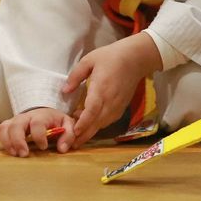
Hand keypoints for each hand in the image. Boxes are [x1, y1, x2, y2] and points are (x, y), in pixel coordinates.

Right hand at [0, 107, 73, 156]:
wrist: (45, 114)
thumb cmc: (56, 122)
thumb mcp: (67, 125)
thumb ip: (68, 135)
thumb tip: (62, 148)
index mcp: (41, 116)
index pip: (37, 123)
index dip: (39, 136)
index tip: (44, 147)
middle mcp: (25, 118)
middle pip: (16, 125)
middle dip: (18, 140)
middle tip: (24, 154)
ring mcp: (13, 122)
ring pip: (4, 128)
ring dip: (7, 142)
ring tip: (14, 154)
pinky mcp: (6, 128)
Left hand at [62, 34, 163, 148]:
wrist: (135, 59)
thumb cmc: (110, 57)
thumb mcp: (89, 60)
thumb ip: (75, 76)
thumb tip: (65, 91)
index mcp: (101, 89)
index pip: (91, 111)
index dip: (83, 123)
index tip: (73, 131)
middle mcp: (110, 101)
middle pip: (96, 123)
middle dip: (83, 135)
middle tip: (69, 144)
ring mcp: (117, 106)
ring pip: (102, 124)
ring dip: (90, 131)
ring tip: (76, 135)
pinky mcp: (121, 108)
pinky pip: (108, 121)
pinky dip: (98, 126)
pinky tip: (89, 125)